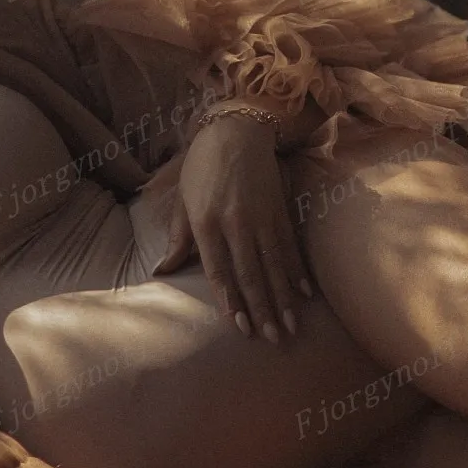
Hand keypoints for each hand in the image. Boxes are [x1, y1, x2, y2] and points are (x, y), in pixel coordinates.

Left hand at [156, 112, 314, 343]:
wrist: (236, 128)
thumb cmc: (202, 165)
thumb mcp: (183, 199)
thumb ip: (178, 238)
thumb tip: (162, 271)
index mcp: (206, 223)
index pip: (220, 271)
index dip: (232, 301)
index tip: (241, 328)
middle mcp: (236, 223)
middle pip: (251, 274)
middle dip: (263, 309)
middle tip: (273, 338)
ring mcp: (261, 217)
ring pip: (274, 265)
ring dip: (284, 297)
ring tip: (291, 325)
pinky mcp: (280, 210)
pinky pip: (290, 246)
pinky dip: (297, 270)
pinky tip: (305, 292)